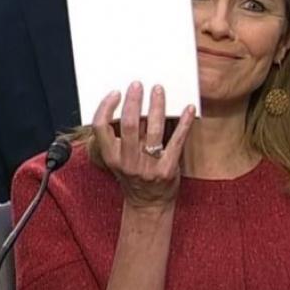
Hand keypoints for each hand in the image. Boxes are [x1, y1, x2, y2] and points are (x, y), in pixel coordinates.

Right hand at [92, 82, 195, 209]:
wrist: (149, 204)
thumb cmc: (133, 177)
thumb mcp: (118, 160)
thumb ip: (119, 137)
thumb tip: (128, 104)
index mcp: (111, 157)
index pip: (100, 127)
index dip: (106, 107)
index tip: (115, 93)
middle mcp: (128, 162)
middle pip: (128, 125)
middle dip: (133, 101)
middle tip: (138, 85)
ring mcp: (148, 167)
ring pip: (153, 130)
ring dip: (156, 107)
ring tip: (158, 91)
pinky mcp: (168, 169)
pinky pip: (177, 141)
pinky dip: (184, 123)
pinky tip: (189, 109)